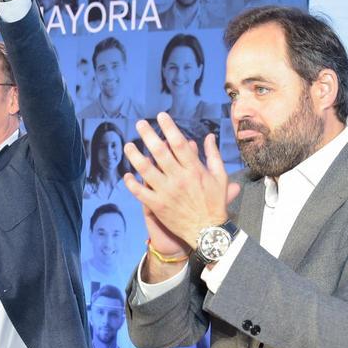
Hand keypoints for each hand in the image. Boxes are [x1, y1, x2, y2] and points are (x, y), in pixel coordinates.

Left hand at [123, 113, 240, 246]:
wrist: (207, 231)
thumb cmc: (215, 203)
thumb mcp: (220, 177)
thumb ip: (213, 155)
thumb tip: (208, 136)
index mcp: (194, 170)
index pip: (178, 143)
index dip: (168, 128)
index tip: (160, 116)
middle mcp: (179, 179)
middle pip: (159, 152)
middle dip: (148, 135)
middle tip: (140, 124)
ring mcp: (166, 192)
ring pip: (146, 170)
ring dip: (135, 156)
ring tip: (128, 146)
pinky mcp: (158, 206)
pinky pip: (140, 192)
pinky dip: (131, 183)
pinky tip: (127, 176)